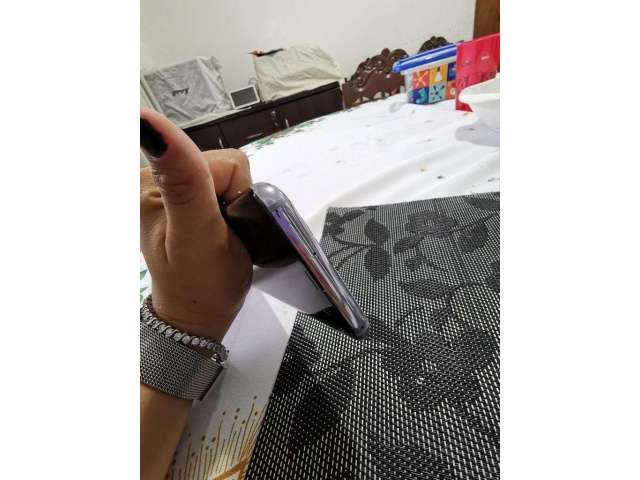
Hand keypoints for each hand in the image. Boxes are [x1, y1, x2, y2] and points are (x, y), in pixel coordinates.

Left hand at [140, 108, 252, 341]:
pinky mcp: (187, 196)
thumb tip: (144, 119)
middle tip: (223, 232)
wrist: (200, 313)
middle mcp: (158, 177)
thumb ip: (183, 180)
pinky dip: (232, 207)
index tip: (220, 224)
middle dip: (235, 199)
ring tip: (222, 233)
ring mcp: (174, 187)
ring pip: (231, 176)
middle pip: (226, 166)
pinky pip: (227, 185)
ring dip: (235, 205)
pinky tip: (221, 227)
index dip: (235, 195)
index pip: (223, 163)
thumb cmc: (201, 283)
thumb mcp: (195, 234)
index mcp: (152, 181)